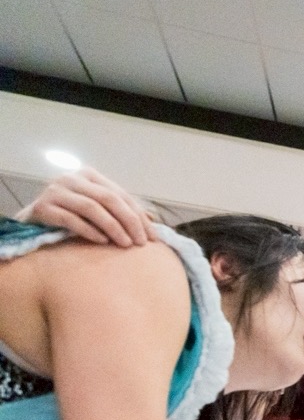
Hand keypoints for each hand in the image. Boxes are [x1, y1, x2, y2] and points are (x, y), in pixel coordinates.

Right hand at [17, 169, 158, 246]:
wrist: (34, 221)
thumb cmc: (71, 214)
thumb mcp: (96, 206)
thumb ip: (119, 208)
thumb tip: (153, 219)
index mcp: (89, 175)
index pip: (121, 195)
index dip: (140, 216)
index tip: (153, 237)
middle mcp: (71, 178)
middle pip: (109, 199)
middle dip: (130, 222)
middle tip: (141, 242)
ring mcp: (55, 191)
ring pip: (92, 208)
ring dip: (113, 227)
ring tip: (125, 244)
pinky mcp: (43, 207)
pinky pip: (71, 219)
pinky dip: (89, 231)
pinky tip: (102, 241)